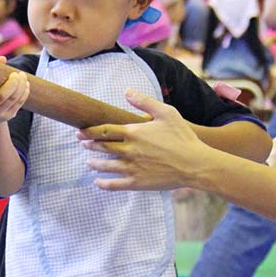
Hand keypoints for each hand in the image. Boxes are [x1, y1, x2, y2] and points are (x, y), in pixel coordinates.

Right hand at [0, 67, 29, 125]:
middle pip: (0, 97)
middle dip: (11, 84)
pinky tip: (26, 84)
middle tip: (16, 74)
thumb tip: (3, 59)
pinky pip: (18, 104)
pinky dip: (24, 93)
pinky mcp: (8, 116)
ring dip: (21, 86)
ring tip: (23, 75)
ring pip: (12, 100)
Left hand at [78, 89, 203, 190]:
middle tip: (82, 143)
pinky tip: (98, 182)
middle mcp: (129, 150)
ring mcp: (132, 167)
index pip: (105, 130)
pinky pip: (114, 184)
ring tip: (88, 162)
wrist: (194, 164)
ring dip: (94, 163)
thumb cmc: (182, 137)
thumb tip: (127, 91)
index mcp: (134, 132)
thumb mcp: (166, 113)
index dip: (90, 131)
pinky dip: (103, 183)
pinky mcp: (137, 182)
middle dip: (89, 145)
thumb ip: (145, 101)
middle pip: (102, 147)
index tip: (81, 132)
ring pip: (105, 165)